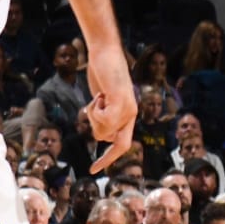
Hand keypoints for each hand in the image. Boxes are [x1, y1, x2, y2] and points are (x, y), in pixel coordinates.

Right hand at [83, 48, 136, 173]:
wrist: (106, 53)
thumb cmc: (102, 73)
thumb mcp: (102, 100)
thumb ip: (104, 116)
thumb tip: (101, 137)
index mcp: (128, 115)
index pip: (121, 144)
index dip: (109, 158)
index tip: (94, 170)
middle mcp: (131, 115)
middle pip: (114, 143)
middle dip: (102, 142)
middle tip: (95, 137)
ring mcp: (128, 110)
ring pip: (103, 131)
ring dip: (93, 115)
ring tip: (100, 97)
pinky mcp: (122, 103)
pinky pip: (103, 119)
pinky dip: (95, 109)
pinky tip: (100, 95)